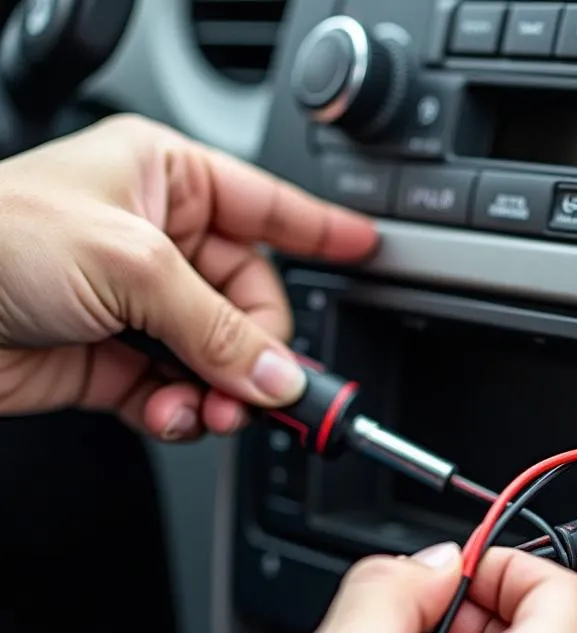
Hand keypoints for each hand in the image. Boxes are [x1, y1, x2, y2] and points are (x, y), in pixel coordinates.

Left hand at [0, 113, 376, 437]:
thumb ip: (219, 328)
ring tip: (211, 409)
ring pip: (221, 360)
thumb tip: (280, 377)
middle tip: (266, 387)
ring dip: (224, 393)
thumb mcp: (130, 264)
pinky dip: (185, 414)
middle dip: (258, 354)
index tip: (367, 252)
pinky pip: (182, 395)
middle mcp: (156, 242)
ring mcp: (138, 307)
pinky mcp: (116, 363)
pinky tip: (173, 415)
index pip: (267, 208)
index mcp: (166, 181)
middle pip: (251, 305)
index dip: (321, 233)